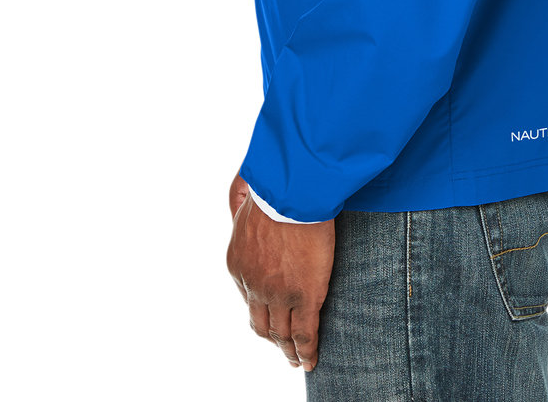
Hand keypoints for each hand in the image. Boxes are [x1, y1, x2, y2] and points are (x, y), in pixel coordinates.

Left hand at [226, 170, 335, 373]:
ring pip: (282, 334)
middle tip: (282, 348)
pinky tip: (310, 359)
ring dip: (289, 350)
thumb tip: (238, 199)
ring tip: (297, 360)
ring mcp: (278, 294)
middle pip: (262, 323)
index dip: (261, 310)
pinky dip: (307, 350)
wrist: (291, 193)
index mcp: (239, 265)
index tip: (270, 316)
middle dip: (272, 338)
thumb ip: (238, 202)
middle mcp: (254, 286)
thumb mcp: (243, 196)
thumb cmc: (272, 188)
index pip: (248, 298)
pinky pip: (305, 333)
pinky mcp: (305, 296)